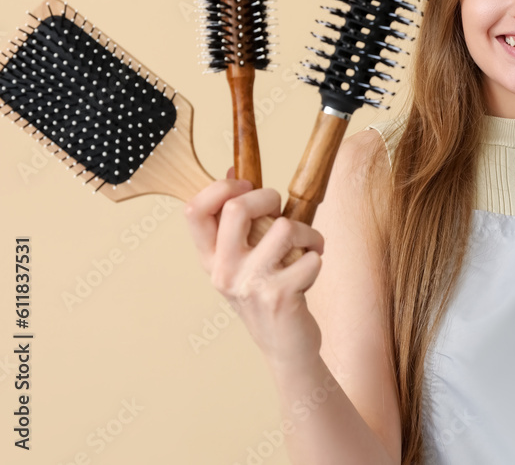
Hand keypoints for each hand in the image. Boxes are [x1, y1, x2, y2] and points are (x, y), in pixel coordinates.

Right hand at [185, 172, 325, 366]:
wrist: (285, 347)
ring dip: (307, 232)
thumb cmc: (268, 294)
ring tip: (307, 247)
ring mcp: (250, 285)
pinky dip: (318, 258)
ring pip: (284, 228)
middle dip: (268, 197)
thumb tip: (232, 170)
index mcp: (210, 259)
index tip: (245, 185)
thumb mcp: (242, 259)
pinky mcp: (280, 297)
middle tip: (281, 212)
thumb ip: (236, 221)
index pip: (193, 211)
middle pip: (236, 208)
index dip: (219, 187)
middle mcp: (223, 271)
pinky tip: (310, 273)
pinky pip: (310, 257)